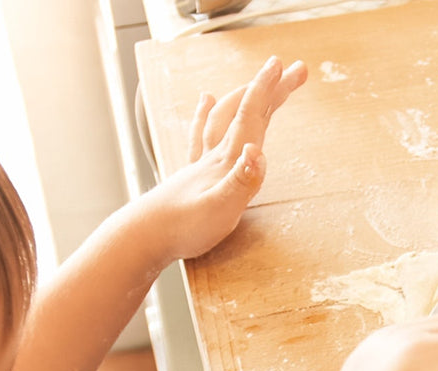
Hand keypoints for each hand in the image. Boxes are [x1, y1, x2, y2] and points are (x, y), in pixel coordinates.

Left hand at [144, 55, 306, 259]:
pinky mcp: (192, 174)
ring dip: (242, 97)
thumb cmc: (184, 227)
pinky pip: (201, 135)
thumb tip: (258, 151)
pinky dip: (206, 114)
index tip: (287, 65)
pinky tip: (205, 100)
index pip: (250, 117)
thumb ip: (242, 181)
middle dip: (269, 90)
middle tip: (292, 71)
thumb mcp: (221, 209)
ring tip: (255, 82)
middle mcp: (215, 156)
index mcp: (226, 161)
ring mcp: (202, 163)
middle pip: (244, 112)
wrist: (144, 237)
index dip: (268, 90)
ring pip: (225, 119)